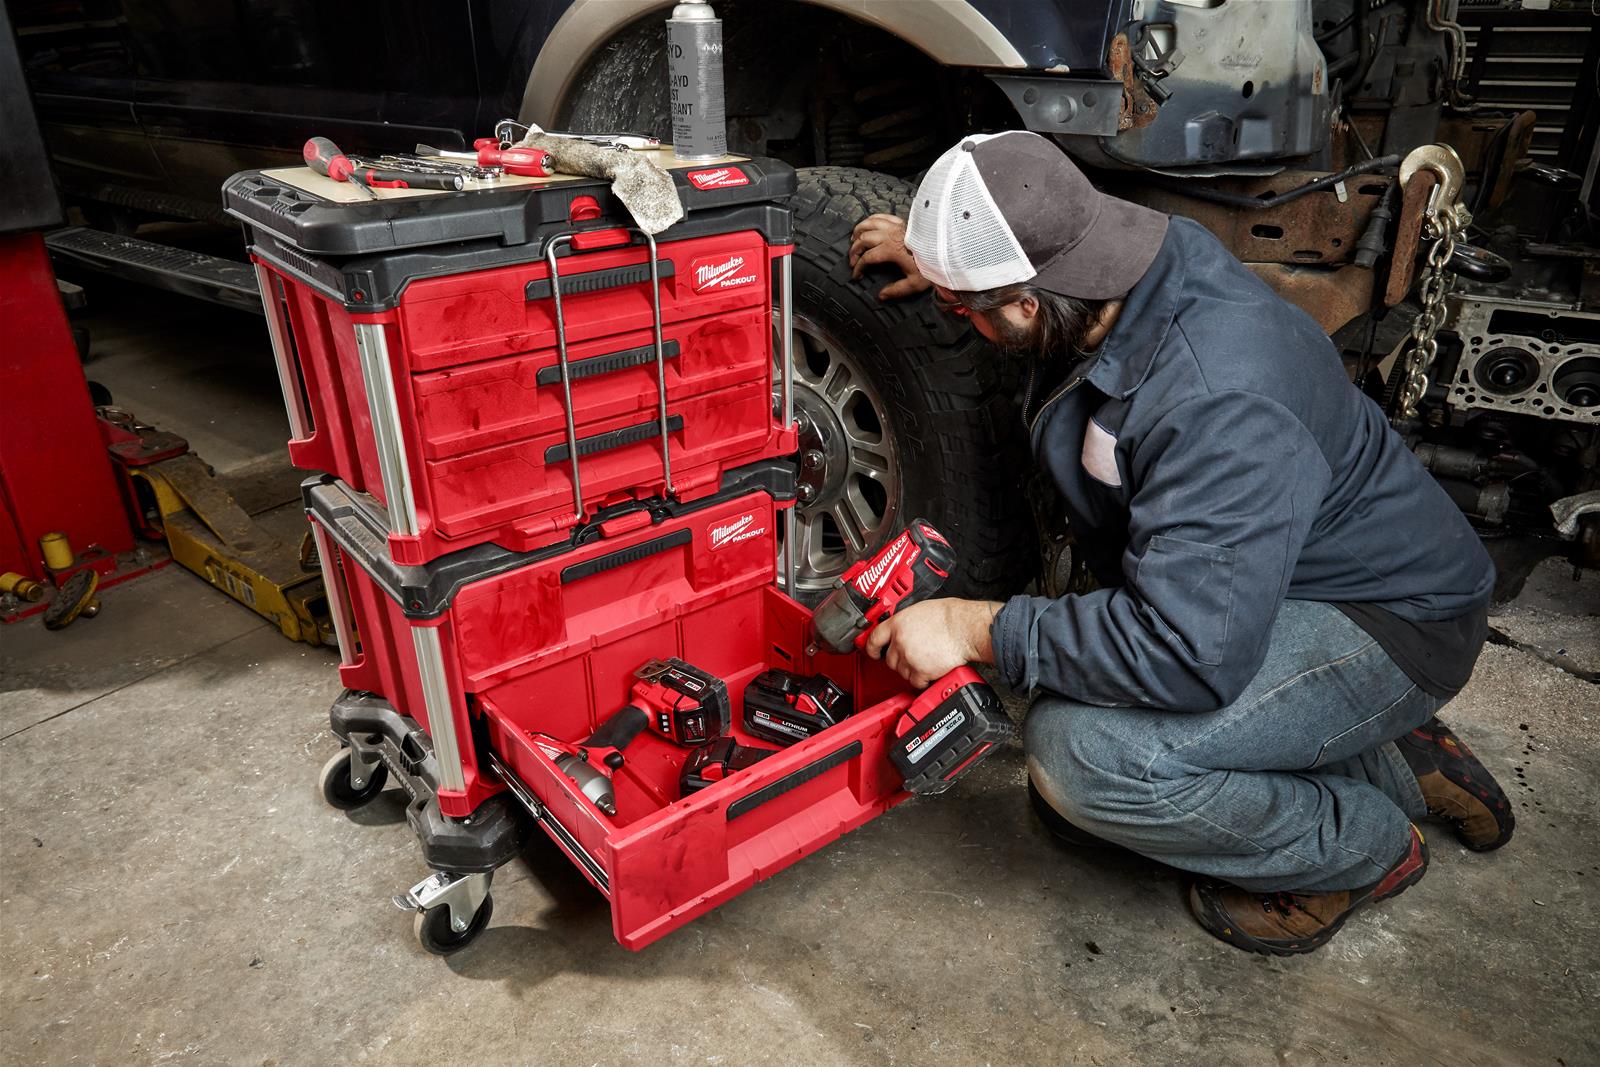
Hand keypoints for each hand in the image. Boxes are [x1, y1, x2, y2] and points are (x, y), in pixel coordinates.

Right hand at [849, 213, 930, 300]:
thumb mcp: (915, 283)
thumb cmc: (932, 265)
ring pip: (869, 224)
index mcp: (891, 250)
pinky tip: (868, 224)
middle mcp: (890, 235)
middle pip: (863, 239)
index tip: (857, 275)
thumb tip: (882, 295)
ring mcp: (895, 226)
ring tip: (854, 239)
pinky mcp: (901, 221)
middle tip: (853, 260)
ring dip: (859, 231)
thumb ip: (896, 290)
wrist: (946, 249)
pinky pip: (881, 216)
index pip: (867, 258)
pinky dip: (871, 220)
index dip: (858, 267)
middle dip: (854, 250)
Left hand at [863, 598, 1000, 688]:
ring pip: (902, 672)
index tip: (873, 652)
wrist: (965, 628)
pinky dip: (922, 680)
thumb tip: (903, 630)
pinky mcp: (921, 671)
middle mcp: (900, 641)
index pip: (874, 638)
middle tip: (913, 656)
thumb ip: (906, 622)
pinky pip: (915, 682)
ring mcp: (909, 657)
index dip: (872, 648)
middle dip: (899, 660)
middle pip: (889, 660)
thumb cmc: (950, 616)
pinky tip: (930, 671)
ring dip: (911, 670)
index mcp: (898, 623)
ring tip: (926, 660)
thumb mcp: (920, 610)